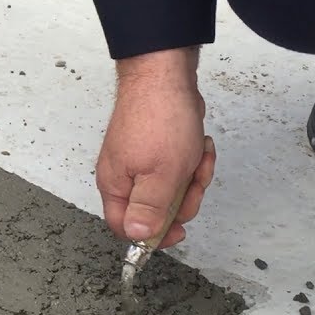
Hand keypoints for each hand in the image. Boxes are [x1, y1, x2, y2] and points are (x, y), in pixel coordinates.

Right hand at [96, 48, 215, 248]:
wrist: (164, 76)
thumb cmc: (160, 120)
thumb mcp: (161, 174)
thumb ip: (149, 210)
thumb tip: (138, 238)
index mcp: (116, 186)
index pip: (127, 229)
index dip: (153, 236)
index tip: (178, 230)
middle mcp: (124, 176)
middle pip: (154, 211)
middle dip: (182, 198)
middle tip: (192, 180)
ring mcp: (140, 161)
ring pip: (171, 189)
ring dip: (192, 177)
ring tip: (199, 154)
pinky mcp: (155, 149)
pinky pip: (177, 169)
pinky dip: (193, 161)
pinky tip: (199, 145)